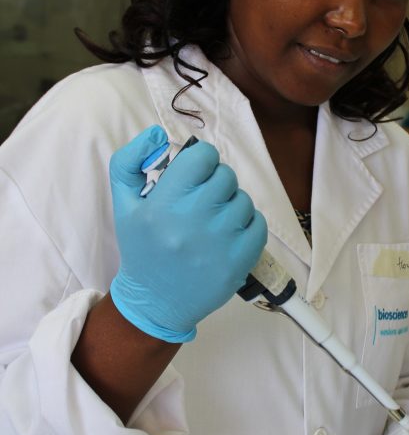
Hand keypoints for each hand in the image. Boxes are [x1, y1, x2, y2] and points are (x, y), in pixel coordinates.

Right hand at [109, 126, 266, 341]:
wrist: (155, 301)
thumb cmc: (142, 248)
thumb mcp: (123, 203)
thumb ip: (130, 160)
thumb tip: (158, 133)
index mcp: (163, 204)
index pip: (202, 157)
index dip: (201, 161)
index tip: (195, 175)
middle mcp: (192, 221)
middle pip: (226, 176)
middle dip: (216, 182)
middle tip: (203, 199)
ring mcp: (219, 243)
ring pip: (244, 199)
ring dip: (232, 204)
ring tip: (214, 220)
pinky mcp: (238, 262)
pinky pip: (258, 224)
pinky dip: (247, 225)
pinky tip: (228, 234)